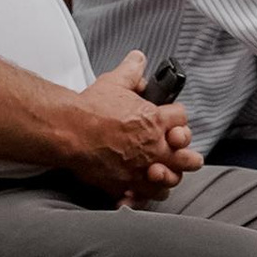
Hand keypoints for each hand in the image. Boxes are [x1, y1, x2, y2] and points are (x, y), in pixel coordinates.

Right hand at [62, 52, 197, 206]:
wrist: (68, 131)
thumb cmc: (90, 108)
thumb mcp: (114, 82)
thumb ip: (131, 71)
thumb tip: (138, 59)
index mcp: (156, 121)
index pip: (182, 119)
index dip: (177, 119)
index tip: (172, 121)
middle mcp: (154, 147)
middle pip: (188, 158)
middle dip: (188, 156)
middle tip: (185, 155)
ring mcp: (142, 169)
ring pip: (170, 180)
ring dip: (169, 177)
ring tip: (164, 174)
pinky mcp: (125, 184)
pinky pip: (144, 196)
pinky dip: (144, 195)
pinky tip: (141, 191)